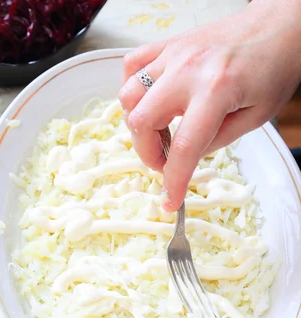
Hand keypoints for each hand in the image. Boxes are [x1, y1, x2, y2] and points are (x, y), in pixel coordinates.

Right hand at [119, 0, 300, 210]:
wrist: (279, 25)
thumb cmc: (274, 69)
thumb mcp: (256, 117)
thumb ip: (218, 141)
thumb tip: (187, 156)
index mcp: (217, 90)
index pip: (183, 147)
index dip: (173, 181)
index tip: (169, 202)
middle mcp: (188, 69)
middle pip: (142, 121)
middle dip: (148, 153)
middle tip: (165, 162)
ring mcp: (174, 53)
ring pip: (129, 95)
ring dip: (138, 124)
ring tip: (160, 132)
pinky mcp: (168, 44)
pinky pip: (131, 66)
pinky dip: (132, 89)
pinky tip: (150, 101)